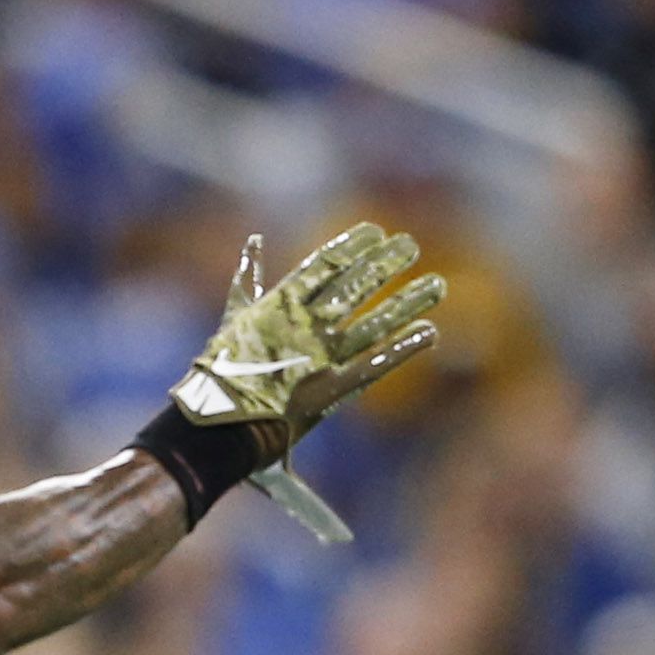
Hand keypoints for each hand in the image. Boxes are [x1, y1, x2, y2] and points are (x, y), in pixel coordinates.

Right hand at [171, 221, 445, 456]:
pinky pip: (374, 364)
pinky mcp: (331, 388)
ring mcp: (319, 356)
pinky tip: (429, 332)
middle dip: (386, 264)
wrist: (217, 422)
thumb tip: (253, 241)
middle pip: (354, 286)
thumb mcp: (235, 316)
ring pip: (373, 322)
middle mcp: (304, 325)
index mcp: (278, 305)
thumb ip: (249, 279)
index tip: (377, 232)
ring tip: (438, 285)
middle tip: (410, 246)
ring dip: (407, 303)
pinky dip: (403, 348)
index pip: (324, 265)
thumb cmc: (222, 368)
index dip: (353, 246)